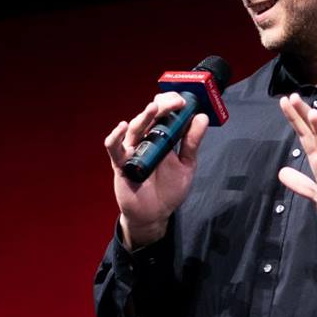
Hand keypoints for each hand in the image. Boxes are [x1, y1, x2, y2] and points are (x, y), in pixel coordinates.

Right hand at [105, 91, 209, 248]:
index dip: (172, 104)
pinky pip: (114, 148)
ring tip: (154, 108)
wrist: (155, 214)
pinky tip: (122, 127)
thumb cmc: (168, 189)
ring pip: (134, 128)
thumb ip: (192, 142)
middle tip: (176, 103)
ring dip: (143, 117)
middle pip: (149, 116)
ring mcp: (131, 150)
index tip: (185, 101)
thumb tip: (202, 117)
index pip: (163, 113)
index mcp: (160, 137)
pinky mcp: (120, 164)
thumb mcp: (186, 164)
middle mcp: (145, 140)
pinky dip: (115, 137)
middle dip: (162, 106)